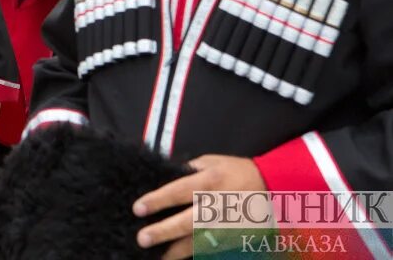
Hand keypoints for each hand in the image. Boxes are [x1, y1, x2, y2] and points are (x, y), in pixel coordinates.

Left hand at [133, 155, 266, 259]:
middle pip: (188, 221)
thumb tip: (163, 178)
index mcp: (210, 181)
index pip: (179, 191)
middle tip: (143, 238)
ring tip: (158, 257)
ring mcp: (228, 225)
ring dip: (177, 251)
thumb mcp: (212, 162)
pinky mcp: (234, 238)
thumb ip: (187, 170)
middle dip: (164, 231)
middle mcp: (218, 205)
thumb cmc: (236, 171)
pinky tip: (175, 256)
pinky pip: (210, 249)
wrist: (274, 188)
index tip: (138, 208)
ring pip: (200, 241)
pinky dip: (193, 254)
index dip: (158, 200)